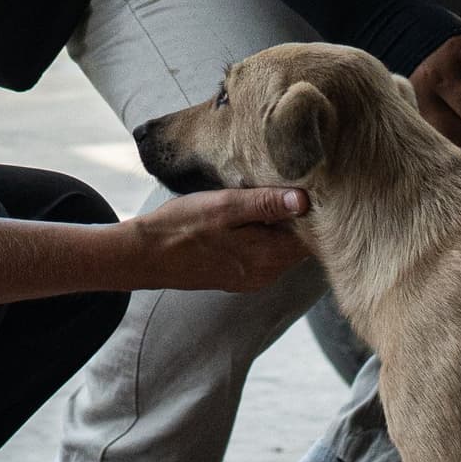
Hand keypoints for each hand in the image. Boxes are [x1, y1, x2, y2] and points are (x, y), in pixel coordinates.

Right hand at [120, 189, 313, 293]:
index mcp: (268, 256)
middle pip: (300, 243)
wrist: (145, 256)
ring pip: (283, 247)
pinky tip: (250, 216)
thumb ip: (265, 204)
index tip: (310, 184)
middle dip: (299, 216)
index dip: (314, 209)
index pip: (312, 235)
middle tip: (291, 184)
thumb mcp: (223, 206)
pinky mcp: (240, 276)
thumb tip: (304, 200)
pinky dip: (266, 235)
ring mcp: (253, 278)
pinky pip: (266, 254)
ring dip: (281, 224)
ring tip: (268, 196)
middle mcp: (267, 273)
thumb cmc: (182, 226)